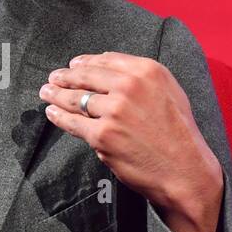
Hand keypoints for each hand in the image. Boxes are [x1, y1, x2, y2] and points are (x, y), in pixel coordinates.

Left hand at [38, 51, 223, 231]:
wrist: (184, 171)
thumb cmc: (180, 134)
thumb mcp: (170, 93)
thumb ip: (143, 78)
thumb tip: (110, 67)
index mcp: (148, 71)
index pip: (106, 60)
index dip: (85, 62)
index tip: (74, 65)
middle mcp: (129, 86)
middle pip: (86, 76)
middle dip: (65, 76)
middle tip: (54, 77)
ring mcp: (114, 111)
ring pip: (76, 99)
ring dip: (56, 94)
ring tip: (46, 92)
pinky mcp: (102, 135)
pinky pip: (73, 122)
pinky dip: (58, 116)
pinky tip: (52, 112)